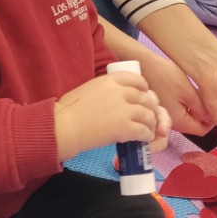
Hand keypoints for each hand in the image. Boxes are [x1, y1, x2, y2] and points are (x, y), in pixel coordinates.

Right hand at [54, 70, 170, 162]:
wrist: (65, 127)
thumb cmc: (69, 109)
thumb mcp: (89, 89)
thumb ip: (105, 89)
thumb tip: (115, 96)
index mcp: (110, 80)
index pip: (136, 79)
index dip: (144, 87)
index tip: (144, 93)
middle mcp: (120, 92)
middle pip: (145, 97)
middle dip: (150, 107)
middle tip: (148, 115)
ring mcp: (124, 110)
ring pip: (148, 114)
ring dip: (151, 122)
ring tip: (149, 129)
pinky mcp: (125, 128)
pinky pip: (144, 130)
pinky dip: (147, 135)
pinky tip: (144, 138)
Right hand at [136, 49, 213, 135]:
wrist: (144, 65)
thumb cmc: (166, 76)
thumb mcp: (188, 92)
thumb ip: (202, 109)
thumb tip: (212, 119)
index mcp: (179, 122)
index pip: (202, 131)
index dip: (211, 121)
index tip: (213, 106)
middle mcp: (171, 124)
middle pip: (194, 125)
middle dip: (202, 114)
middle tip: (203, 97)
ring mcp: (165, 117)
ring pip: (186, 118)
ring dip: (193, 109)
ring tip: (193, 92)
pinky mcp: (162, 109)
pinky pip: (178, 112)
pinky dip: (184, 105)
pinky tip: (183, 91)